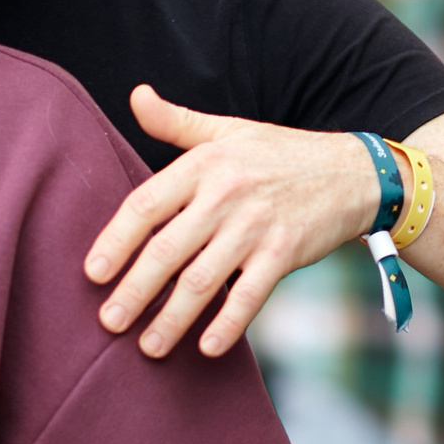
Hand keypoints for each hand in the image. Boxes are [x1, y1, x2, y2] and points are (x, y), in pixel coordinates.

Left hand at [84, 86, 381, 358]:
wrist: (352, 173)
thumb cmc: (279, 154)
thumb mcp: (226, 131)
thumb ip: (175, 121)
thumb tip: (136, 95)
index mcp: (204, 165)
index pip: (146, 205)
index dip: (115, 240)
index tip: (91, 273)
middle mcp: (225, 196)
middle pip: (167, 250)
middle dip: (134, 291)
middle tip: (107, 322)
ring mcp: (255, 228)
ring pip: (202, 281)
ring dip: (172, 318)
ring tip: (148, 347)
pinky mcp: (284, 254)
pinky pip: (250, 296)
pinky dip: (228, 325)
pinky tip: (207, 348)